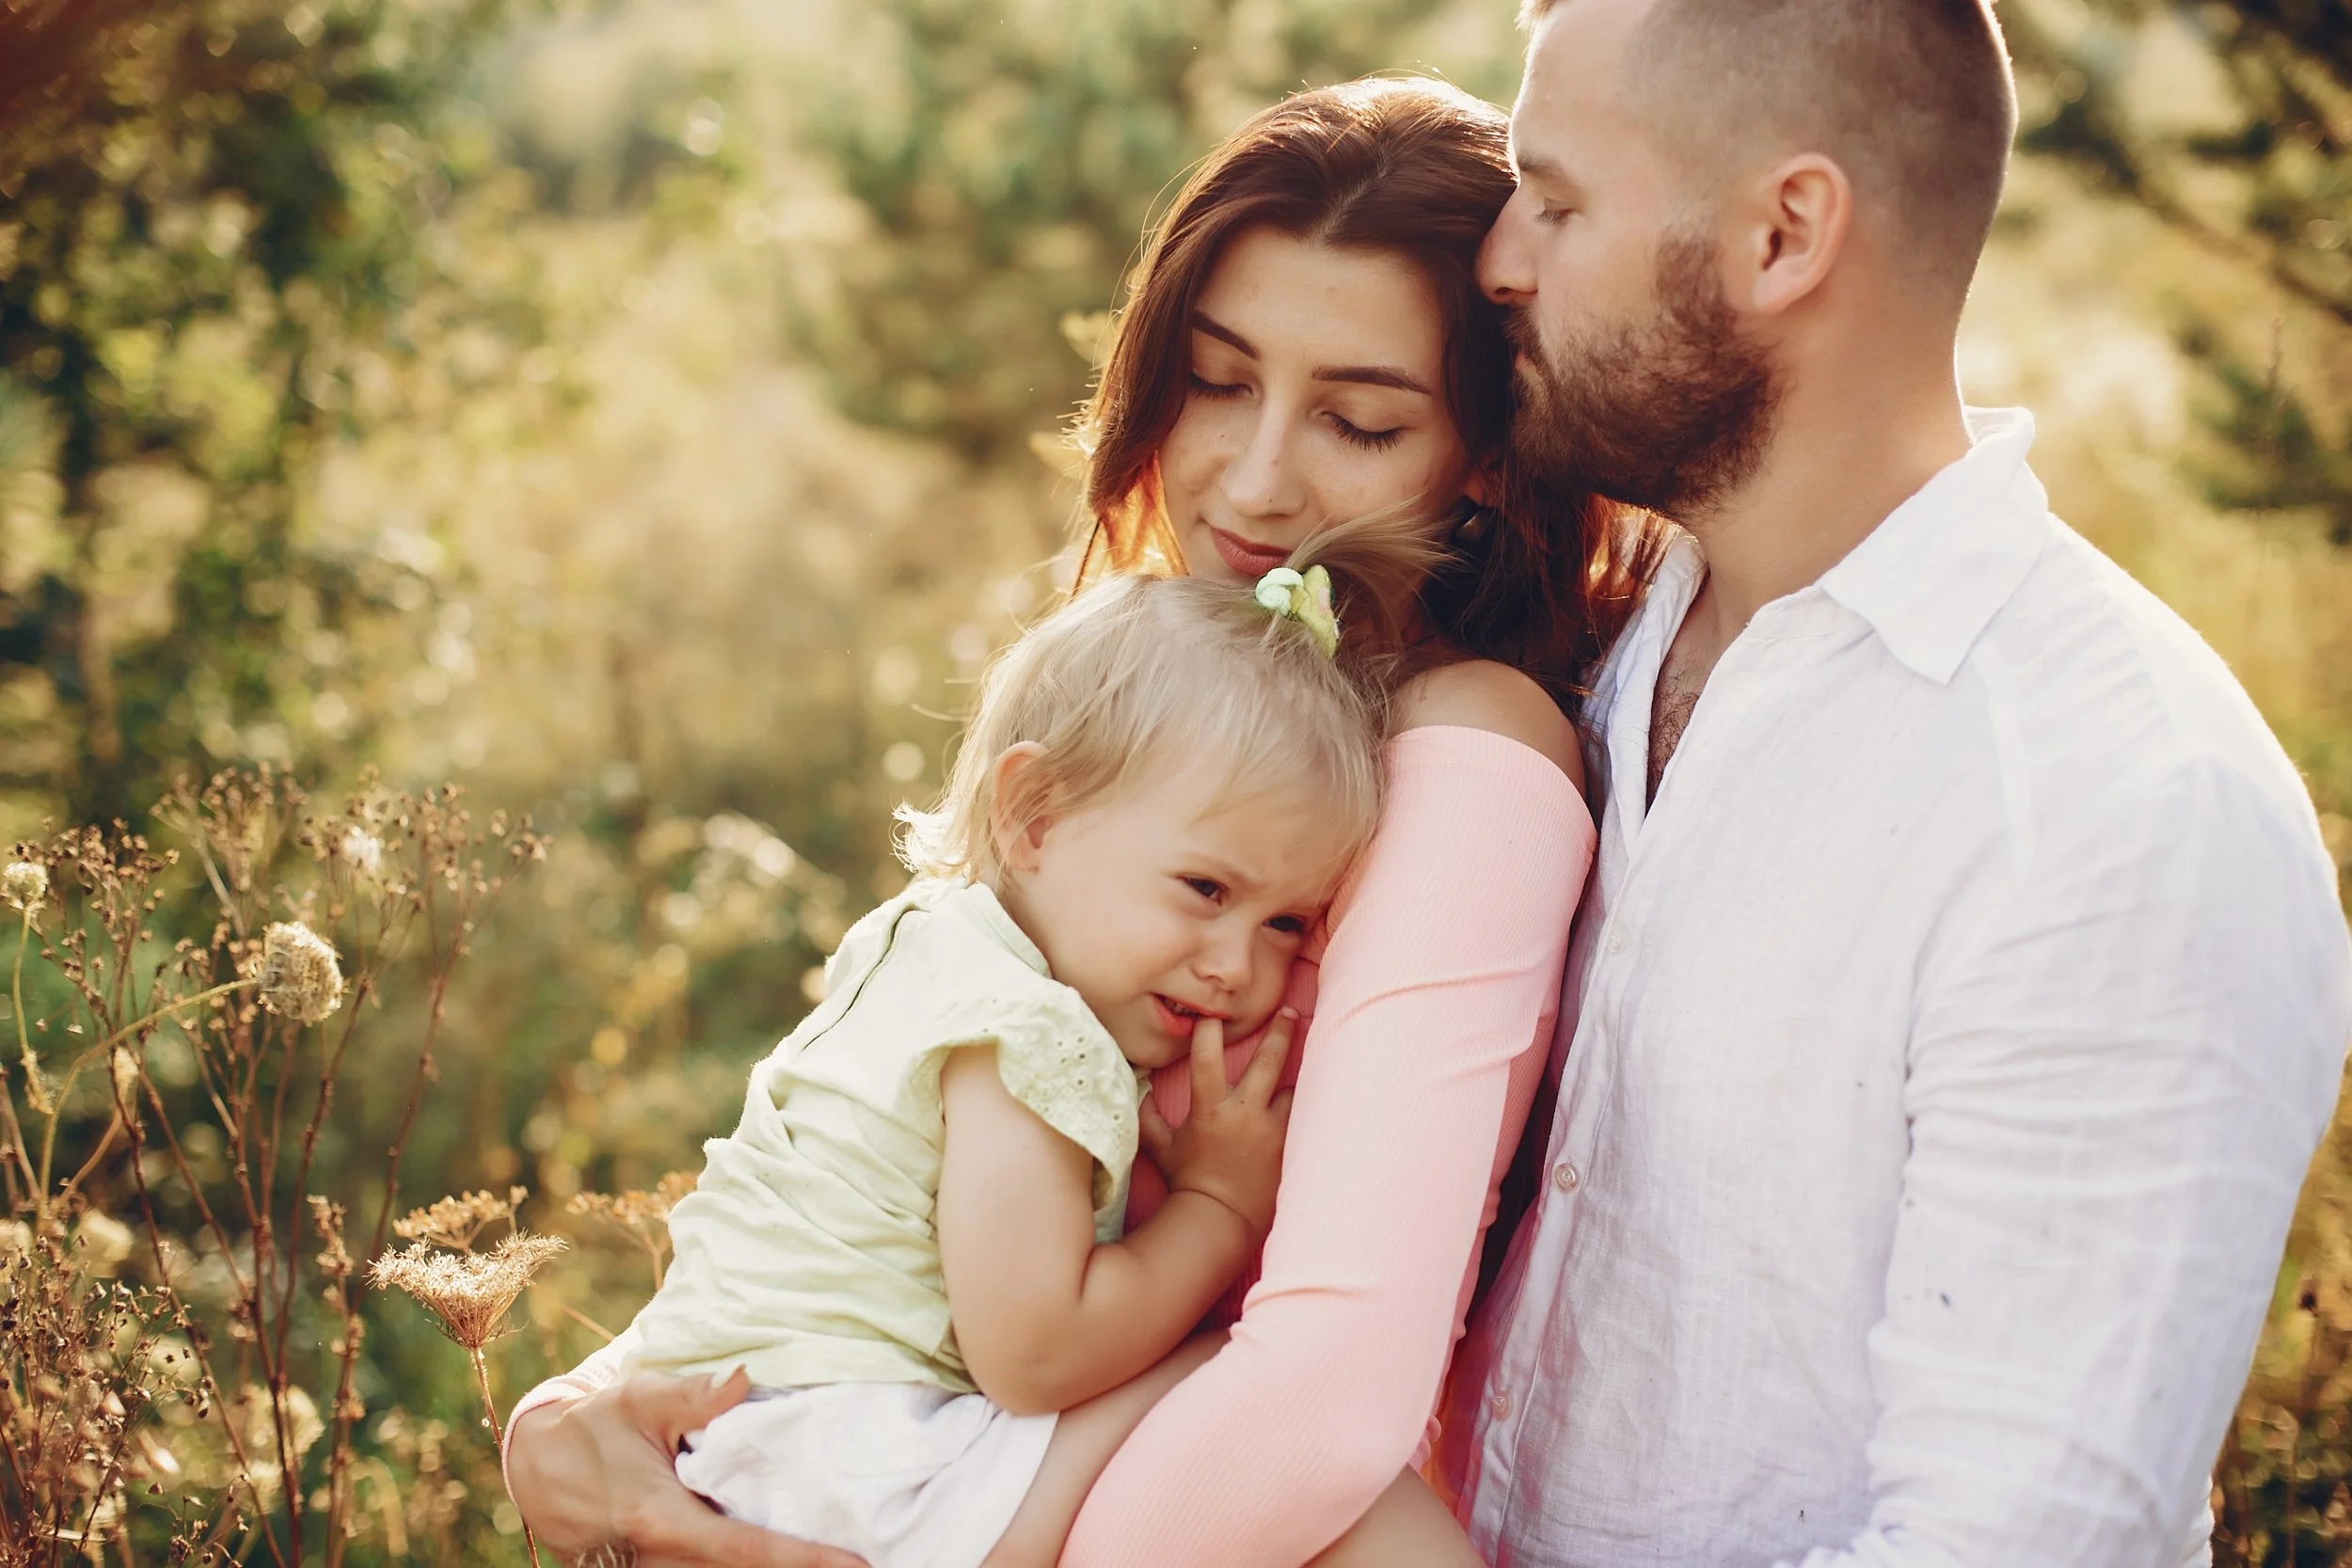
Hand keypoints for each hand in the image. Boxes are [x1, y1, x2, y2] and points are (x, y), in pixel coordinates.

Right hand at [506, 1368, 866, 1567]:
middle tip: (869, 1560)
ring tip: (838, 1557)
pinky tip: (788, 1552)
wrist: (539, 1467)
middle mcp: (659, 1559)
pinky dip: (741, 1564)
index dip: (804, 1559)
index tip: (855, 1563)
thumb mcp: (640, 1399)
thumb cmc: (595, 1427)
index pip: (747, 1549)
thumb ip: (693, 1395)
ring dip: (773, 1567)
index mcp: (661, 1520)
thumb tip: (745, 1377)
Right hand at [1138, 1009, 1294, 1238]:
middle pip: (1268, 1060)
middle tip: (1289, 1013)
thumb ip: (1149, 1118)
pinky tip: (1314, 1105)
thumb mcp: (1162, 1149)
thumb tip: (1141, 1091)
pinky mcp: (1289, 1146)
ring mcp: (1272, 1129)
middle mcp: (1245, 1112)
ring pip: (1294, 1089)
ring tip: (1305, 1071)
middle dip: (1280, 1031)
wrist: (1221, 1220)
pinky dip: (1302, 1112)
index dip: (1209, 1029)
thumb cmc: (1188, 1182)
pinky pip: (1303, 1118)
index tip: (1213, 1013)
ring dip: (1293, 1081)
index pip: (1207, 1056)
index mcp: (1210, 1108)